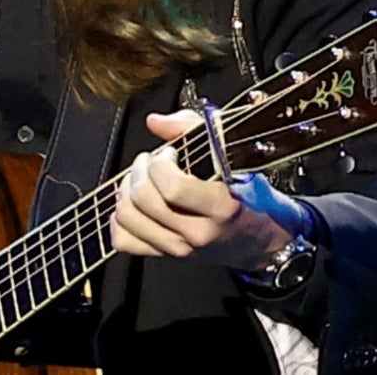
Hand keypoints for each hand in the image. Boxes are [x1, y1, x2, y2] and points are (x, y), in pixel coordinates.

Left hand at [110, 110, 301, 270]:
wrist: (256, 239)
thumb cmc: (246, 194)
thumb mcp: (231, 155)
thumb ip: (191, 129)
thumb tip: (155, 122)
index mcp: (220, 207)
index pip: (172, 188)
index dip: (161, 163)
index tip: (170, 153)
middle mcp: (196, 233)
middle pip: (143, 199)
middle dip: (140, 170)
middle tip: (152, 162)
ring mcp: (178, 248)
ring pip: (127, 218)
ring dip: (127, 190)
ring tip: (141, 180)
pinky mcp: (164, 256)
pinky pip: (123, 240)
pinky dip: (120, 220)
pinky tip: (134, 205)